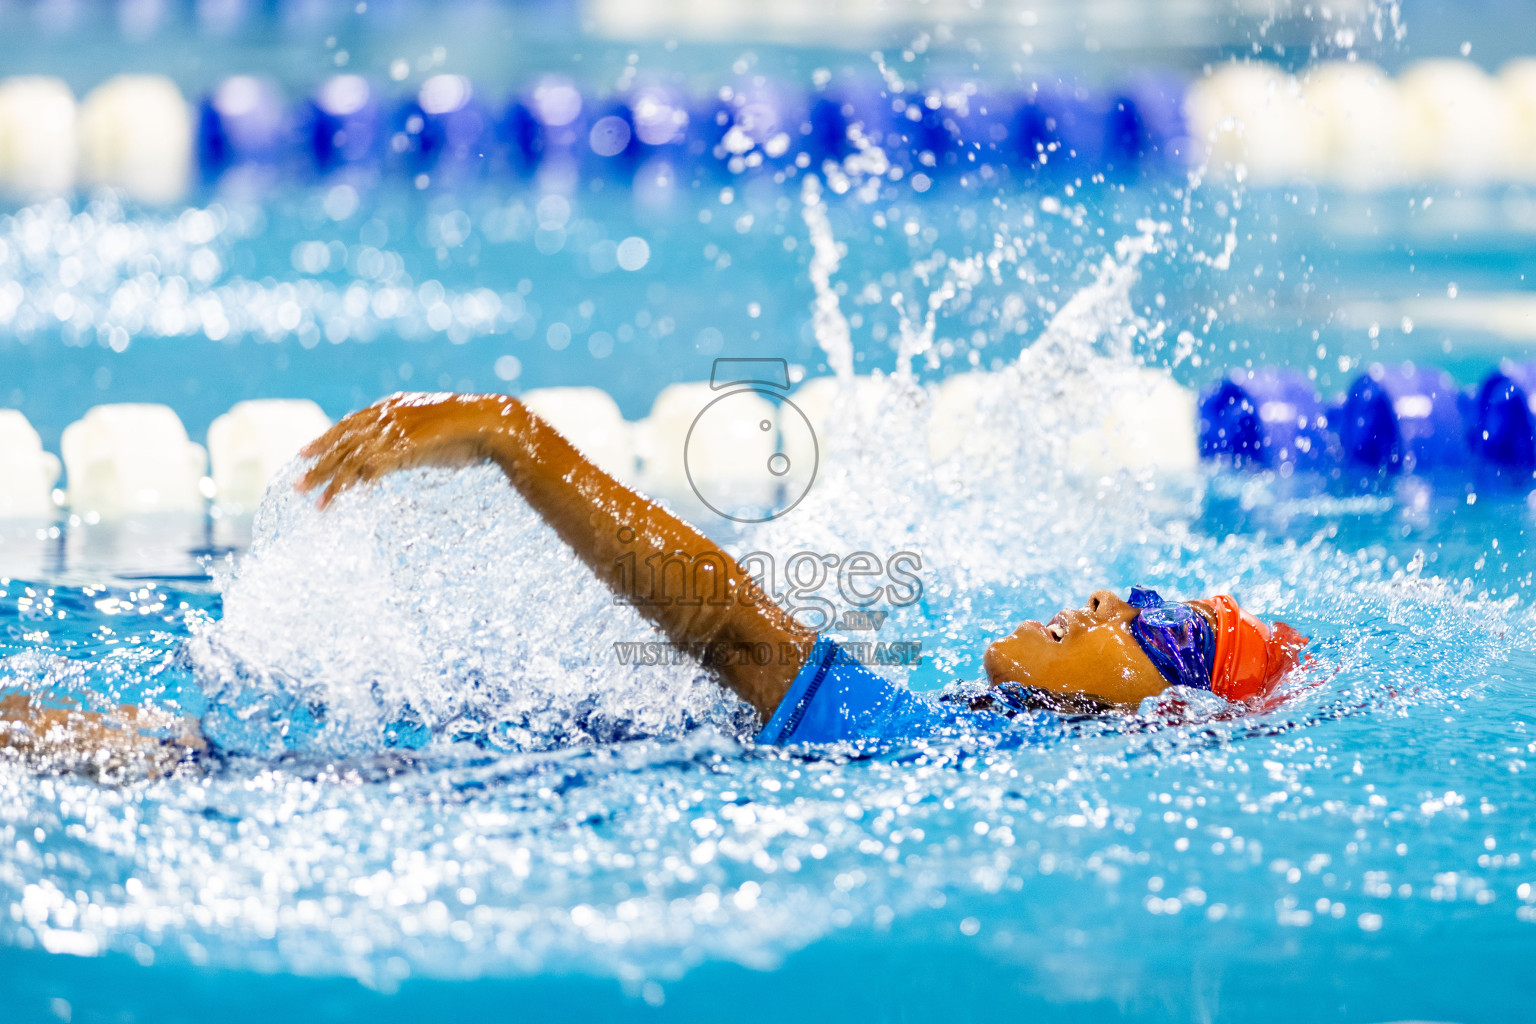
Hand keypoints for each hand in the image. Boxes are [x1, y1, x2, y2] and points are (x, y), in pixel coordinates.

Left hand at [297, 392, 514, 507]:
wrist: (494, 424)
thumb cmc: (469, 430)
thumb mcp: (429, 432)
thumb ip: (407, 439)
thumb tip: (393, 455)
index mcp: (393, 406)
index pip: (349, 423)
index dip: (326, 440)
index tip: (306, 455)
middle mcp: (389, 414)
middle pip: (343, 440)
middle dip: (319, 463)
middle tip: (299, 485)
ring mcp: (397, 429)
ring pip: (352, 456)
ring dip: (332, 480)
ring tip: (315, 501)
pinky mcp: (406, 446)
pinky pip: (372, 467)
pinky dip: (357, 482)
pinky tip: (348, 498)